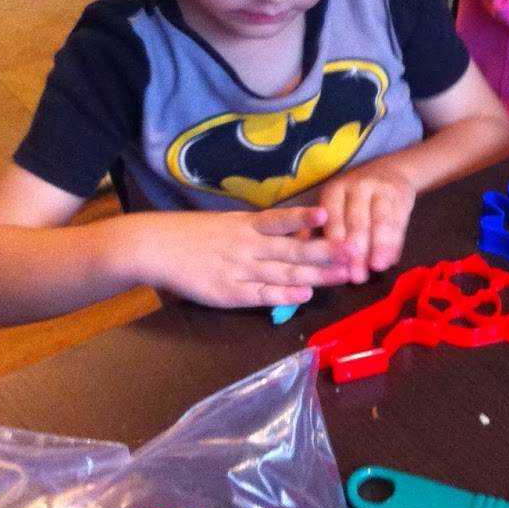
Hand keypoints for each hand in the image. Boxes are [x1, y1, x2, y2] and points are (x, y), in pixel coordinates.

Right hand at [136, 205, 351, 308]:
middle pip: (291, 248)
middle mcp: (246, 244)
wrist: (153, 248)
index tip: (329, 213)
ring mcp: (239, 269)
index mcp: (245, 225)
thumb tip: (288, 233)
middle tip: (354, 249)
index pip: (279, 220)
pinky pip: (261, 294)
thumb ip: (254, 230)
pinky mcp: (229, 292)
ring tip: (343, 273)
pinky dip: (283, 294)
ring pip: (283, 271)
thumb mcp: (226, 224)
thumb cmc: (190, 235)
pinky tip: (304, 294)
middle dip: (325, 250)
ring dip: (316, 274)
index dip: (304, 217)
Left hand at [317, 161, 417, 282]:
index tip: (336, 265)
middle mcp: (358, 186)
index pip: (334, 216)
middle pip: (357, 221)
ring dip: (380, 246)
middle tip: (357, 277)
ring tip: (378, 268)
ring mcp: (381, 190)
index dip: (335, 241)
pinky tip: (391, 260)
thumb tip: (303, 251)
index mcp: (336, 190)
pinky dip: (395, 242)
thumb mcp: (335, 203)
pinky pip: (398, 222)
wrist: (392, 170)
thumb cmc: (355, 196)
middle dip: (357, 250)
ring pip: (380, 220)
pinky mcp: (401, 196)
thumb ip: (320, 228)